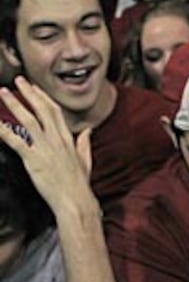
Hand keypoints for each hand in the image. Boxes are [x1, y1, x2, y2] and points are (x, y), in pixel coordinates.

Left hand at [0, 77, 94, 210]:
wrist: (75, 200)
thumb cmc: (79, 184)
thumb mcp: (86, 160)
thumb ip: (84, 143)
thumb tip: (87, 131)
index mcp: (68, 139)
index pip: (55, 112)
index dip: (44, 98)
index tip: (35, 88)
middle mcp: (57, 140)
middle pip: (43, 110)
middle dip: (30, 93)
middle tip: (18, 81)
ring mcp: (46, 148)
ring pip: (29, 120)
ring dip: (15, 104)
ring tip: (4, 93)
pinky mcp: (34, 159)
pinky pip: (17, 141)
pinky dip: (4, 130)